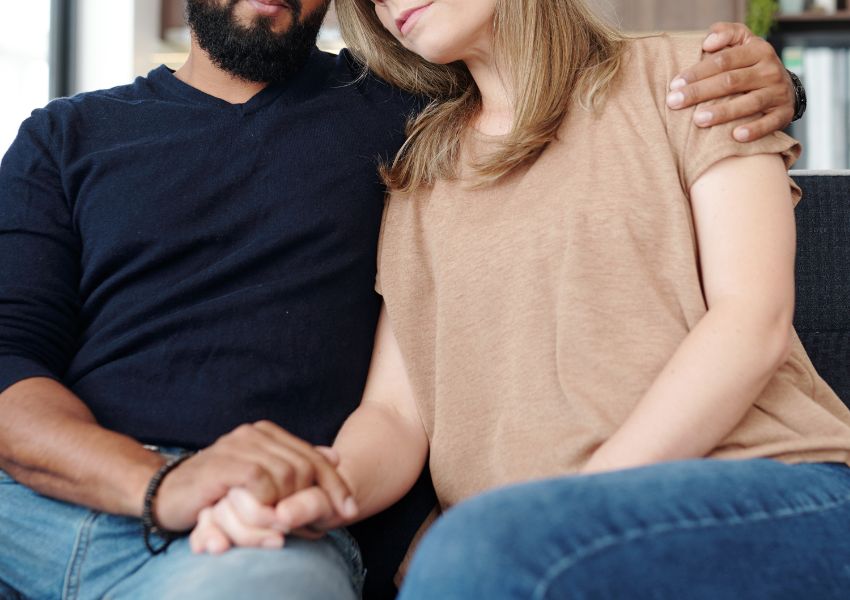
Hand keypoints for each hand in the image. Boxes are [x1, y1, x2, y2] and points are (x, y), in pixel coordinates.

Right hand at [153, 422, 354, 532]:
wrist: (165, 494)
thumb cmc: (215, 490)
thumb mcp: (259, 479)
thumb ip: (294, 466)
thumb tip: (335, 456)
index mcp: (267, 433)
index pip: (313, 456)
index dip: (335, 485)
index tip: (350, 511)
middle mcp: (254, 433)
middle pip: (305, 467)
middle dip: (314, 500)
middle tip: (313, 528)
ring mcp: (238, 445)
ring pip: (288, 476)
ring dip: (291, 507)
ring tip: (288, 529)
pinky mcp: (224, 464)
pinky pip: (262, 482)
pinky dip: (269, 505)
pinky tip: (267, 521)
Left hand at [666, 22, 794, 141]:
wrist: (785, 87)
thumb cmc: (750, 65)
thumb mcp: (742, 42)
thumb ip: (725, 34)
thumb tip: (707, 42)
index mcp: (758, 50)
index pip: (723, 61)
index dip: (697, 72)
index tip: (674, 84)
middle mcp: (770, 70)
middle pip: (731, 81)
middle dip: (700, 92)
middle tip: (674, 102)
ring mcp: (778, 93)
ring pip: (749, 103)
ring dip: (723, 112)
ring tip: (698, 120)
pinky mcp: (784, 113)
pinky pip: (770, 123)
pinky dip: (754, 130)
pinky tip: (736, 136)